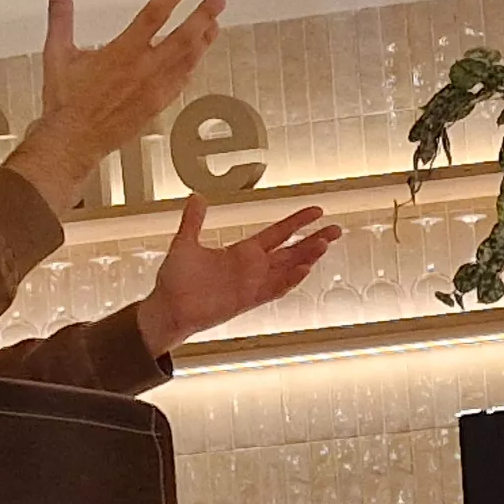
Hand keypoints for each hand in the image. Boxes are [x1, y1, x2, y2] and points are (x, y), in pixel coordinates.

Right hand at [1, 0, 224, 206]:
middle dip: (203, 16)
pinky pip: (181, 82)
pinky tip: (196, 59)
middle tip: (218, 0)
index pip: (154, 15)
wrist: (72, 141)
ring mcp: (154, 90)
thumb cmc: (65, 101)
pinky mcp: (157, 106)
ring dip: (203, 40)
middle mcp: (143, 70)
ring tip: (214, 25)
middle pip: (183, 37)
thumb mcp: (57, 52)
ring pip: (187, 60)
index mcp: (121, 53)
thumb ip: (61, 16)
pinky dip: (191, 67)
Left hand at [136, 197, 337, 353]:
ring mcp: (252, 285)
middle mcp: (252, 268)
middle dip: (314, 240)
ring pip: (287, 269)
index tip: (317, 211)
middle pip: (292, 251)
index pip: (278, 233)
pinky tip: (304, 270)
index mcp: (242, 252)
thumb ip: (194, 221)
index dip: (297, 222)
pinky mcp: (247, 300)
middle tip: (336, 229)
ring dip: (307, 258)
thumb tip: (196, 196)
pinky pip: (273, 289)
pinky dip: (289, 280)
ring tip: (324, 245)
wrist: (167, 307)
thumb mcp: (185, 243)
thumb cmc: (176, 279)